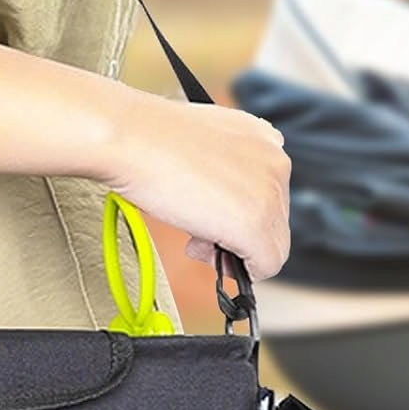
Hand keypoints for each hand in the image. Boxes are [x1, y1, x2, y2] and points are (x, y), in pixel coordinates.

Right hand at [100, 92, 291, 279]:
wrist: (132, 138)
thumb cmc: (150, 138)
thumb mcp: (202, 146)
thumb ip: (224, 169)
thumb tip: (226, 203)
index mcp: (264, 138)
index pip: (268, 194)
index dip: (236, 213)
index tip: (210, 214)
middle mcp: (276, 162)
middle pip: (273, 223)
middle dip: (235, 234)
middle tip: (196, 232)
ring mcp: (270, 195)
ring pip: (272, 247)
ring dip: (233, 251)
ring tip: (194, 237)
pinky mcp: (257, 226)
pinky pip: (265, 266)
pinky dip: (237, 271)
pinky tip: (203, 249)